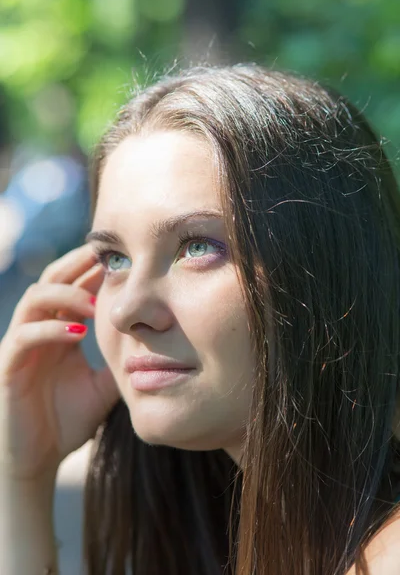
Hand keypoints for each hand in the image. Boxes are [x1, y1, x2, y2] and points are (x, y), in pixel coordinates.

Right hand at [0, 244, 119, 482]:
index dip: (94, 267)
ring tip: (96, 307)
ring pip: (34, 298)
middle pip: (52, 278)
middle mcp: (38, 329)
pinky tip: (78, 333)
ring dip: (66, 295)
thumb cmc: (68, 419)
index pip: (74, 283)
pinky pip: (24, 337)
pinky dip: (50, 329)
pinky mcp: (8, 367)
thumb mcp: (105, 384)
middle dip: (79, 264)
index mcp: (60, 329)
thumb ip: (121, 359)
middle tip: (110, 259)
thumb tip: (157, 343)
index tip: (124, 258)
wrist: (38, 459)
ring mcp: (21, 346)